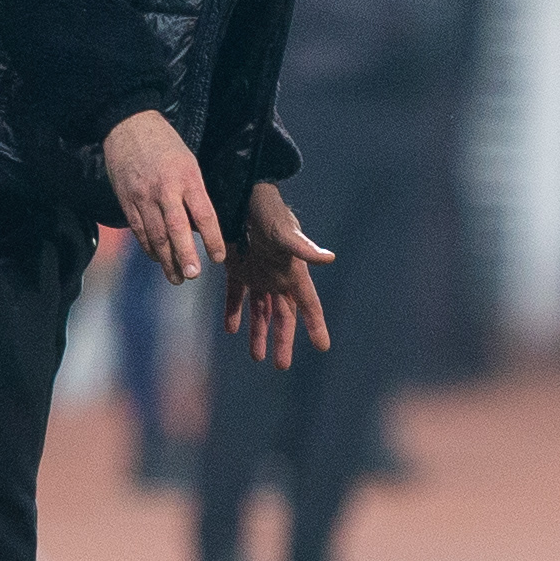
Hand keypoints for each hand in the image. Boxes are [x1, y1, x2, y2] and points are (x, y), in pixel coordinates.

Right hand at [103, 109, 225, 285]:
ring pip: (155, 235)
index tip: (218, 257)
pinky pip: (139, 231)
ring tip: (176, 277)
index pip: (204, 215)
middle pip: (177, 229)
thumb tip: (199, 227)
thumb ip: (194, 194)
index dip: (212, 239)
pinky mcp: (126, 201)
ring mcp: (143, 197)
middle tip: (193, 275)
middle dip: (185, 256)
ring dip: (166, 260)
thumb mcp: (189, 163)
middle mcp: (165, 189)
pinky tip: (157, 258)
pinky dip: (149, 248)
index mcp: (187, 177)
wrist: (128, 126)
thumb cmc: (165, 144)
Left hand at [225, 181, 333, 368]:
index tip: (322, 347)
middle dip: (283, 340)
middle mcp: (277, 276)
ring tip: (257, 357)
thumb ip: (303, 246)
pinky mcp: (237, 268)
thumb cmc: (267, 212)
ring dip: (258, 332)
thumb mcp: (284, 232)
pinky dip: (233, 312)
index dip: (316, 325)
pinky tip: (231, 329)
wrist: (241, 194)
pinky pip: (236, 296)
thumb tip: (329, 257)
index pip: (308, 304)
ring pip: (260, 310)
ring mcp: (257, 273)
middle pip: (283, 315)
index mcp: (293, 272)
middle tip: (281, 366)